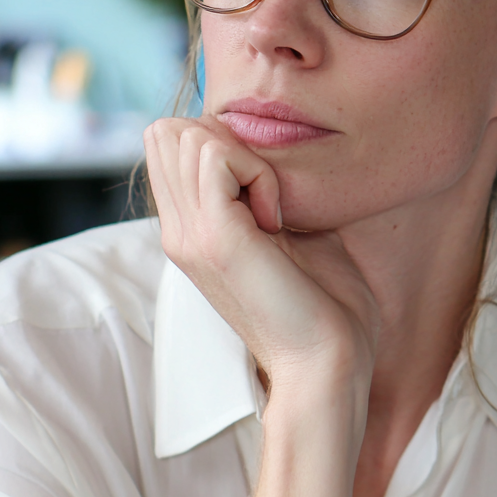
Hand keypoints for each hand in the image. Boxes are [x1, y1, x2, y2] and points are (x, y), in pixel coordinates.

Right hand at [143, 117, 378, 403]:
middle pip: (169, 131)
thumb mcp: (290, 233)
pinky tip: (277, 217)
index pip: (169, 142)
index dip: (221, 141)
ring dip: (244, 155)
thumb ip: (269, 191)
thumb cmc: (325, 304)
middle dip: (226, 138)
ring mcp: (189, 235)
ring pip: (187, 134)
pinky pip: (217, 157)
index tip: (265, 188)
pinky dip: (258, 171)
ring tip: (273, 208)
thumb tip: (283, 147)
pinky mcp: (215, 238)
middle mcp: (177, 231)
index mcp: (189, 231)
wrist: (328, 366)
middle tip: (266, 192)